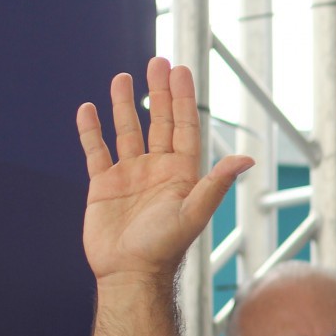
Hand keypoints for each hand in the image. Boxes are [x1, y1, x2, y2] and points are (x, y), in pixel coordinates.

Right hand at [77, 58, 251, 285]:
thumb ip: (216, 182)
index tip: (180, 70)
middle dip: (158, 92)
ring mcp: (130, 175)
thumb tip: (247, 159)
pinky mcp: (103, 185)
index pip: (184, 126)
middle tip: (157, 62)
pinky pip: (96, 151)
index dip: (183, 98)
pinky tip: (89, 109)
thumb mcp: (194, 211)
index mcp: (182, 172)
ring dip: (123, 104)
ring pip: (127, 130)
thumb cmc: (165, 247)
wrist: (130, 273)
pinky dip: (91, 131)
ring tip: (121, 76)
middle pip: (158, 121)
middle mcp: (157, 169)